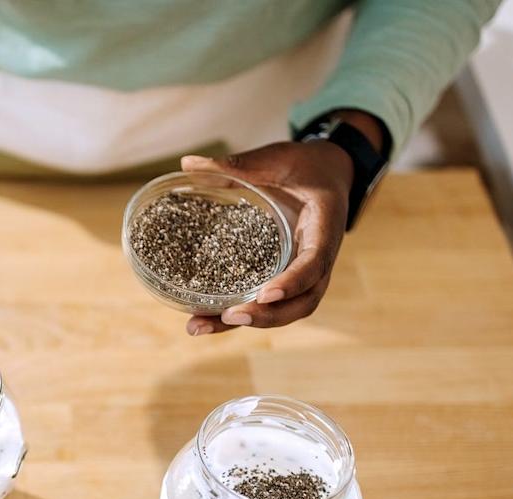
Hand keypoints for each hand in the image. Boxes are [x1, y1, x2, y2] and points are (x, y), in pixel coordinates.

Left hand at [180, 132, 359, 335]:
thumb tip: (187, 163)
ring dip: (245, 323)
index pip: (315, 263)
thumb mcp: (276, 158)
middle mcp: (317, 258)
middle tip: (230, 316)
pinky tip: (201, 317)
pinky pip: (266, 303)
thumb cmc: (304, 165)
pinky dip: (237, 314)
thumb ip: (236, 164)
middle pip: (303, 302)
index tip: (265, 295)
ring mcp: (301, 272)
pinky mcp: (284, 276)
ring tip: (198, 326)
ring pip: (285, 311)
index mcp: (324, 229)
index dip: (293, 282)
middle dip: (268, 316)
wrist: (326, 173)